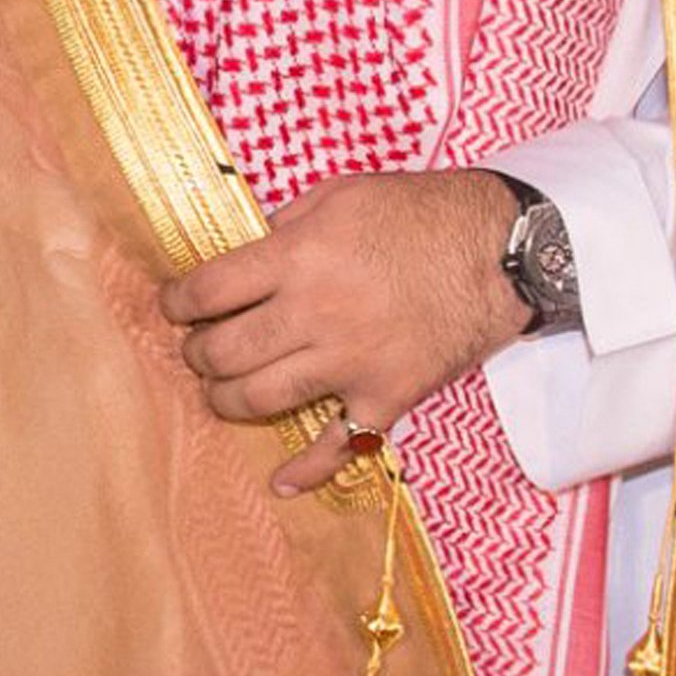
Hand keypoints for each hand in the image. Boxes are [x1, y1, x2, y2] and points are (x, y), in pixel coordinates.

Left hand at [158, 170, 529, 497]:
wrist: (502, 251)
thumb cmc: (419, 213)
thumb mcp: (340, 194)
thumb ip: (284, 225)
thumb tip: (244, 255)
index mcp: (298, 258)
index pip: (209, 291)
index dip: (177, 302)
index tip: (172, 306)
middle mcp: (316, 314)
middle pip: (225, 351)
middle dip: (197, 353)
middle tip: (196, 348)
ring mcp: (350, 362)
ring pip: (260, 398)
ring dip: (226, 399)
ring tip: (220, 389)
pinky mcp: (386, 396)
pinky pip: (339, 445)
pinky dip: (307, 470)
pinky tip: (281, 481)